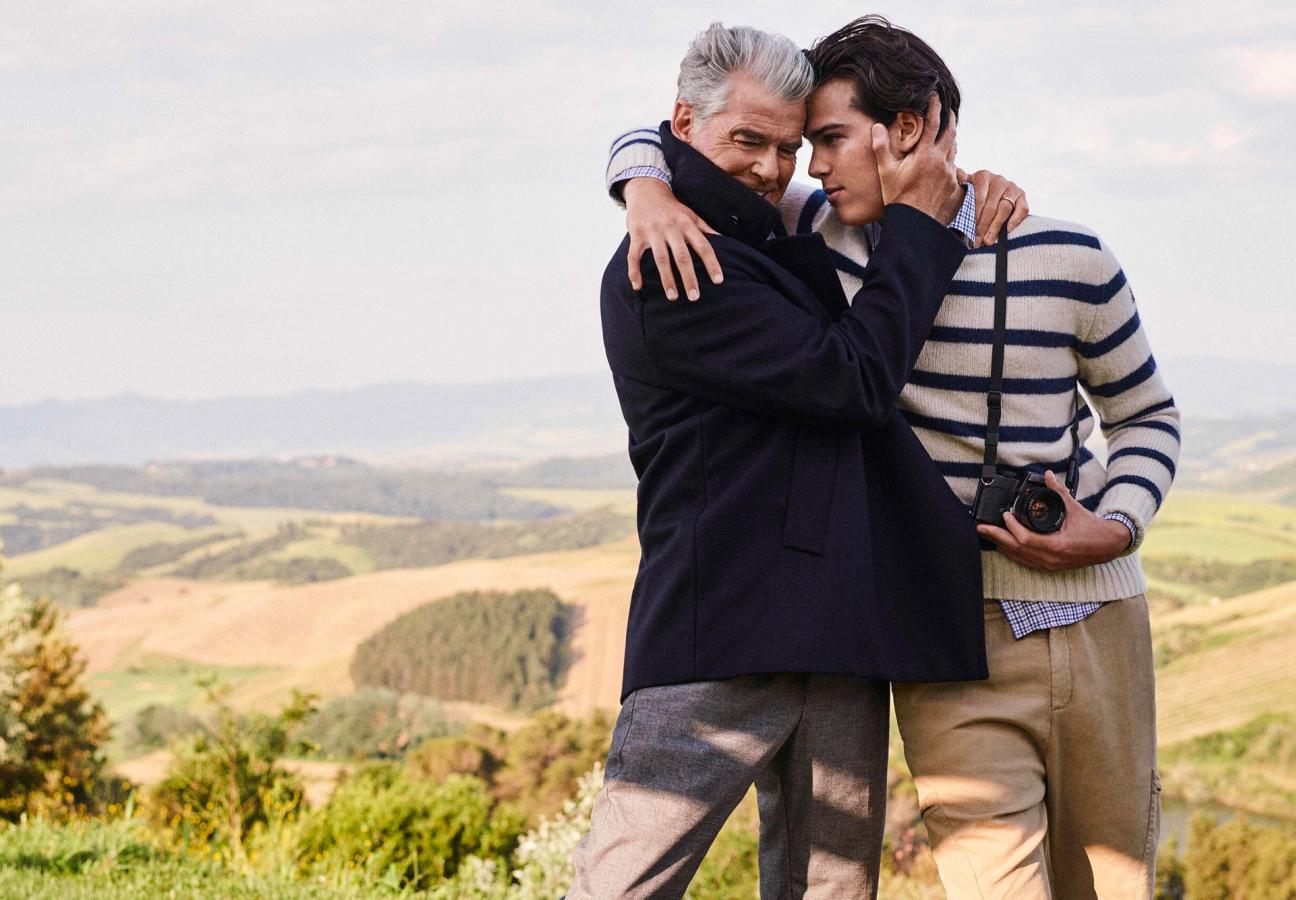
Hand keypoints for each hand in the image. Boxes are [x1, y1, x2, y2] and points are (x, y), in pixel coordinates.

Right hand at [623, 177, 721, 300]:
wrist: (646, 190)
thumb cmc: (672, 208)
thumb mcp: (691, 215)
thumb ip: (706, 229)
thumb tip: (726, 241)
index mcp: (687, 224)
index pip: (703, 246)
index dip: (711, 264)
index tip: (718, 281)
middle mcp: (671, 228)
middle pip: (682, 256)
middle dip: (689, 277)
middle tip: (695, 297)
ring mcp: (652, 232)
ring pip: (660, 259)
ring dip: (667, 279)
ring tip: (673, 297)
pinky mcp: (636, 235)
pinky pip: (634, 256)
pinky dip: (634, 272)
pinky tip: (638, 287)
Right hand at [873, 95, 957, 220]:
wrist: (913, 221)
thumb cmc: (897, 196)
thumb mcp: (885, 171)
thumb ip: (881, 147)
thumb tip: (876, 127)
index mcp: (924, 154)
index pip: (933, 123)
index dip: (935, 107)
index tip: (935, 96)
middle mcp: (940, 160)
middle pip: (950, 132)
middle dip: (950, 118)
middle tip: (948, 109)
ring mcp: (948, 172)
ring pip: (953, 147)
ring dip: (950, 137)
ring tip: (946, 130)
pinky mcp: (952, 182)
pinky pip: (953, 163)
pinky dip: (949, 156)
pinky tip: (943, 157)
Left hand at [964, 169, 1029, 247]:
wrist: (987, 195)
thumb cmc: (971, 196)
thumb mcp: (963, 189)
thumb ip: (959, 181)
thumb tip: (956, 172)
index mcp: (982, 176)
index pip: (978, 199)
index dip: (973, 217)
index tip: (968, 233)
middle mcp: (998, 179)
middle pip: (991, 206)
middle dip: (983, 226)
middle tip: (977, 241)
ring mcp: (1011, 187)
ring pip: (1004, 209)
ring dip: (995, 227)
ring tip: (988, 241)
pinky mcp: (1022, 195)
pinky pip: (1022, 209)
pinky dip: (1015, 221)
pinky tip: (1006, 232)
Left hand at [976, 470, 1130, 570]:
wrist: (1109, 546)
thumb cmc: (1094, 529)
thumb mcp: (1076, 508)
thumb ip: (1059, 492)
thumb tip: (1048, 475)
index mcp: (1057, 546)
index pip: (1025, 540)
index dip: (1012, 528)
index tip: (1004, 515)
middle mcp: (1050, 559)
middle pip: (1016, 550)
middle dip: (996, 537)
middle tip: (981, 527)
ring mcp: (1049, 565)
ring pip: (1019, 557)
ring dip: (1001, 545)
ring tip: (987, 534)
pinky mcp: (1049, 566)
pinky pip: (1025, 561)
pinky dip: (1012, 552)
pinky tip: (1003, 544)